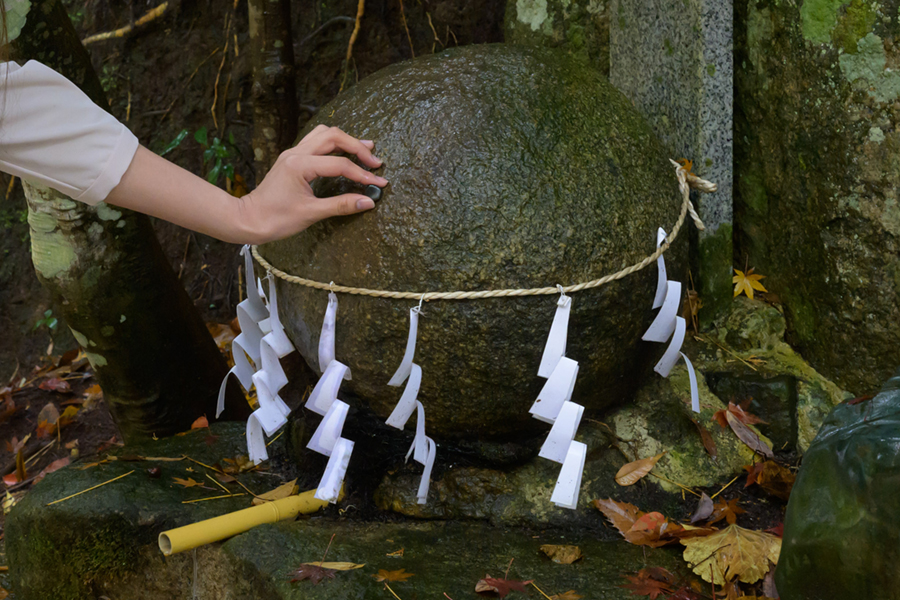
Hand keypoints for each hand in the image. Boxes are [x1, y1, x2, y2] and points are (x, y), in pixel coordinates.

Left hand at [234, 125, 387, 243]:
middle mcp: (296, 153)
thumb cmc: (275, 219)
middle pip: (333, 137)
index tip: (379, 183)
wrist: (248, 219)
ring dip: (346, 140)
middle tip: (376, 161)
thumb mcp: (311, 214)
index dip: (362, 174)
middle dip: (357, 147)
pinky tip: (343, 152)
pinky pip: (316, 141)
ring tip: (365, 149)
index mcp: (300, 165)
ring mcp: (293, 153)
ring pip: (324, 134)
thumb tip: (368, 201)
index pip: (339, 164)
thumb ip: (341, 205)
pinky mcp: (292, 159)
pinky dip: (333, 143)